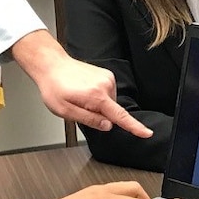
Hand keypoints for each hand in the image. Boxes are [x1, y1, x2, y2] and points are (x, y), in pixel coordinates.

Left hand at [11, 31, 152, 137]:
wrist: (52, 65)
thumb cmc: (54, 87)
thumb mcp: (65, 111)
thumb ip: (89, 120)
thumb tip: (108, 126)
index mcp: (96, 96)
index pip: (120, 116)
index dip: (134, 127)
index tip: (147, 132)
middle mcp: (105, 85)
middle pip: (111, 111)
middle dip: (98, 115)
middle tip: (79, 107)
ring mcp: (107, 78)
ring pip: (109, 103)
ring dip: (97, 105)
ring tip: (79, 96)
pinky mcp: (106, 74)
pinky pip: (107, 94)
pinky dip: (98, 96)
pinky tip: (84, 91)